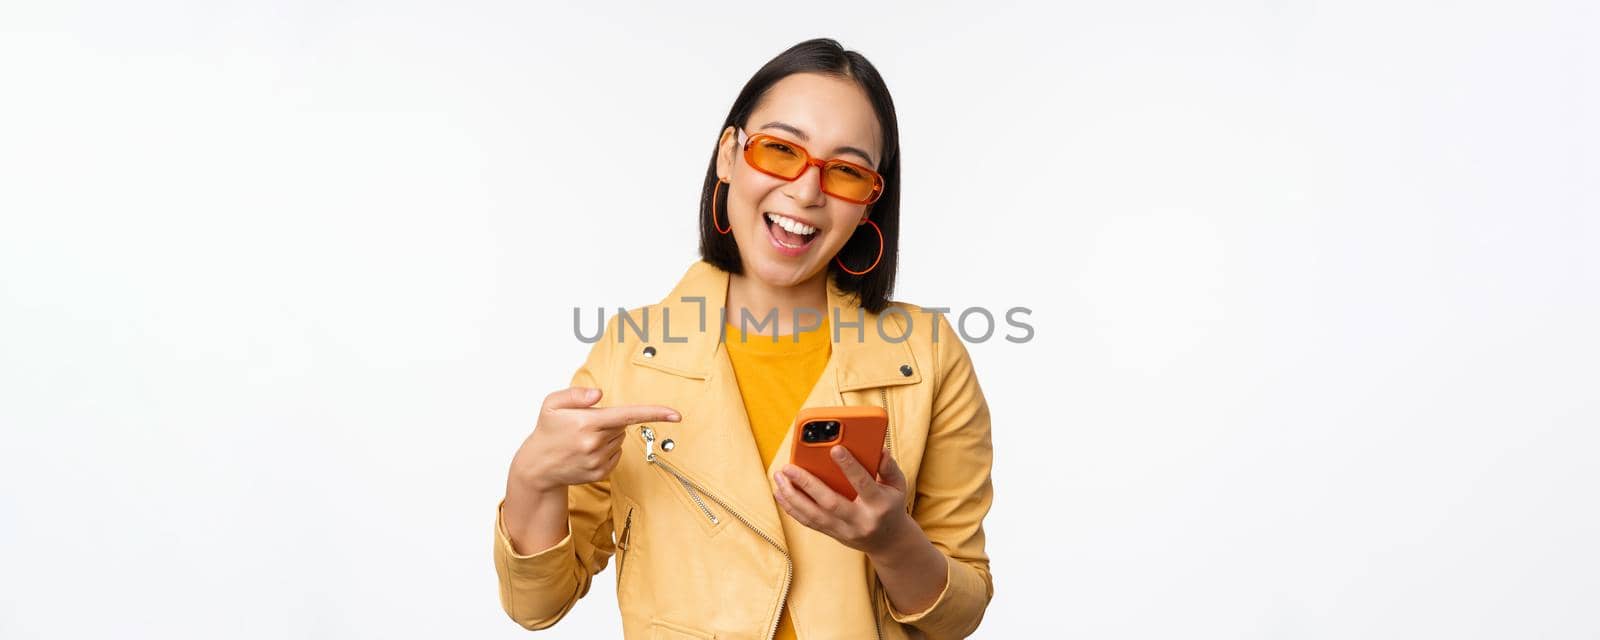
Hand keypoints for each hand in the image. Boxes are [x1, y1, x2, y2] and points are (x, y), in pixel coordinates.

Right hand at [508, 386, 679, 492]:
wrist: (538, 466)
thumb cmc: (548, 430)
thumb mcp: (552, 404)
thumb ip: (575, 394)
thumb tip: (598, 395)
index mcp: (586, 423)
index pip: (627, 415)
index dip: (654, 413)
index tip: (676, 415)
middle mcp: (594, 444)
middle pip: (621, 425)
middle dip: (609, 421)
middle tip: (585, 425)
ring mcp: (598, 461)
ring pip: (619, 440)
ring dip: (607, 436)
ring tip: (583, 439)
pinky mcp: (600, 473)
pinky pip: (616, 455)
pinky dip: (606, 450)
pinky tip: (587, 452)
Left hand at [772, 446, 914, 555]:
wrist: (888, 541)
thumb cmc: (891, 506)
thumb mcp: (897, 486)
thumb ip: (888, 467)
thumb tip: (878, 449)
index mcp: (879, 505)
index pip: (863, 484)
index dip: (850, 467)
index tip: (835, 449)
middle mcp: (860, 520)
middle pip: (830, 503)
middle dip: (807, 484)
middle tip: (788, 467)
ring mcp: (844, 530)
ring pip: (813, 515)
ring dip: (792, 496)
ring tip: (779, 478)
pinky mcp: (832, 534)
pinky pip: (808, 522)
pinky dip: (792, 508)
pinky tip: (780, 493)